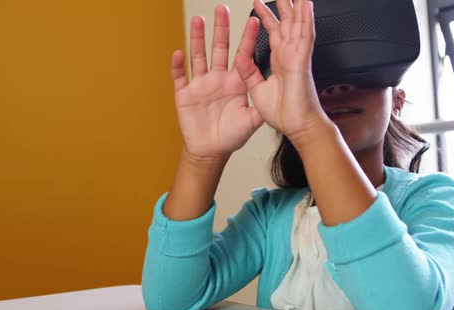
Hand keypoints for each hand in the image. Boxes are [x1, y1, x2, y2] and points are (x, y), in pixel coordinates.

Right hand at [172, 5, 263, 160]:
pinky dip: (178, 66)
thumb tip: (276, 92)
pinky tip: (178, 53)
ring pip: (198, 56)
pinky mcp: (184, 94)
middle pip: (219, 49)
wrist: (211, 151)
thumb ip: (262, 106)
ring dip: (197, 38)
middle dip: (221, 29)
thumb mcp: (252, 121)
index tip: (254, 21)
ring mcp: (200, 85)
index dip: (248, 39)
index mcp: (235, 83)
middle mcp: (218, 79)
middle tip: (222, 9)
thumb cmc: (231, 137)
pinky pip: (180, 77)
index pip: (243, 55)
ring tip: (198, 20)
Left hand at [235, 0, 328, 147]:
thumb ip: (249, 73)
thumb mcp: (257, 90)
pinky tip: (306, 5)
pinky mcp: (301, 61)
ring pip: (297, 25)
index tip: (258, 5)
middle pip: (286, 24)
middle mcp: (288, 56)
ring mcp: (296, 57)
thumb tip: (240, 57)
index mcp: (279, 62)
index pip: (272, 33)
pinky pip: (304, 36)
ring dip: (296, 7)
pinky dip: (306, 20)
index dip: (265, 18)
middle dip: (282, 5)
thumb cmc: (284, 114)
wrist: (297, 127)